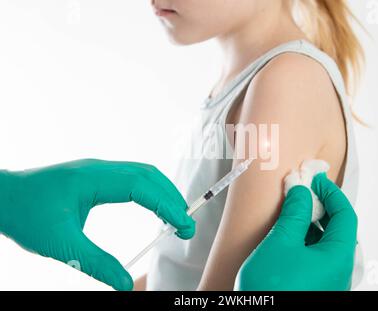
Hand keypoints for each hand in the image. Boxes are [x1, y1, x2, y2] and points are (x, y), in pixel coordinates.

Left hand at [0, 159, 194, 290]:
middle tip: (185, 226)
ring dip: (163, 193)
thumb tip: (125, 284)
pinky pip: (132, 178)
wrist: (2, 196)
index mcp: (93, 179)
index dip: (167, 205)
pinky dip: (150, 191)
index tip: (183, 225)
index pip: (142, 187)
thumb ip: (96, 263)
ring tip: (175, 217)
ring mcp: (98, 169)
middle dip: (172, 198)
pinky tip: (153, 207)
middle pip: (149, 176)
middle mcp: (100, 168)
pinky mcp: (95, 176)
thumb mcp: (61, 244)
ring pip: (142, 174)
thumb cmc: (25, 215)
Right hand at [234, 172, 357, 290]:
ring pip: (325, 243)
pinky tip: (287, 235)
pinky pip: (316, 256)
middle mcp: (339, 270)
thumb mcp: (281, 242)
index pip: (345, 215)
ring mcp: (328, 280)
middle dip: (319, 207)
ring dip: (310, 223)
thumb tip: (300, 189)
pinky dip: (305, 240)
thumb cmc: (272, 287)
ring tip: (290, 211)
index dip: (331, 192)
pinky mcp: (315, 286)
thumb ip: (295, 212)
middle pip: (337, 229)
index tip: (315, 179)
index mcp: (338, 258)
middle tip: (301, 192)